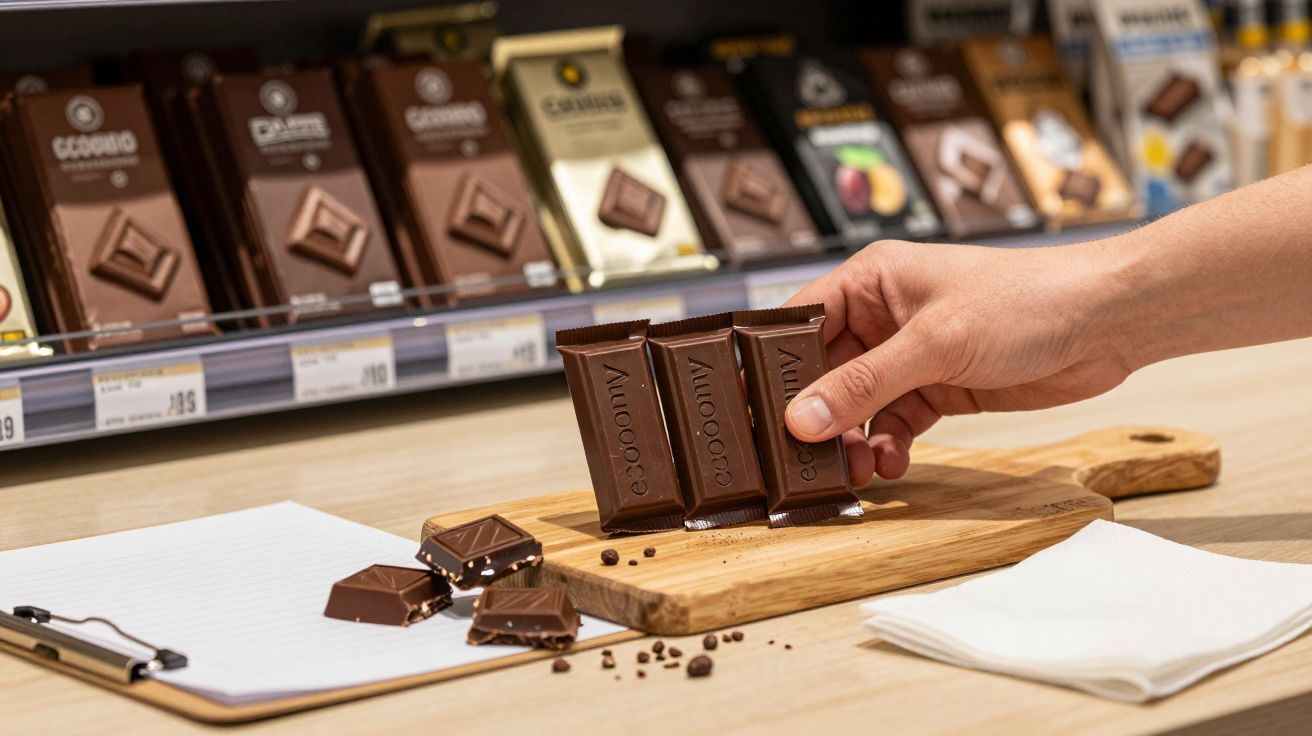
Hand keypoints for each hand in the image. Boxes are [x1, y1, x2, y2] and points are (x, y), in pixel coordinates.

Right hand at [782, 238, 1134, 484]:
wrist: (1107, 322)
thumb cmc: (1025, 300)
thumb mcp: (933, 344)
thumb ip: (863, 385)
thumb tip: (801, 420)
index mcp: (870, 280)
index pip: (799, 322)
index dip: (771, 366)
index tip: (749, 411)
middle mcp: (882, 316)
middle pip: (824, 372)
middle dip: (815, 417)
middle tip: (799, 459)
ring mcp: (910, 354)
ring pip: (858, 405)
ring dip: (852, 440)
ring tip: (853, 471)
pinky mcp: (939, 386)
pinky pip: (894, 422)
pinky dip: (888, 447)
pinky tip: (891, 466)